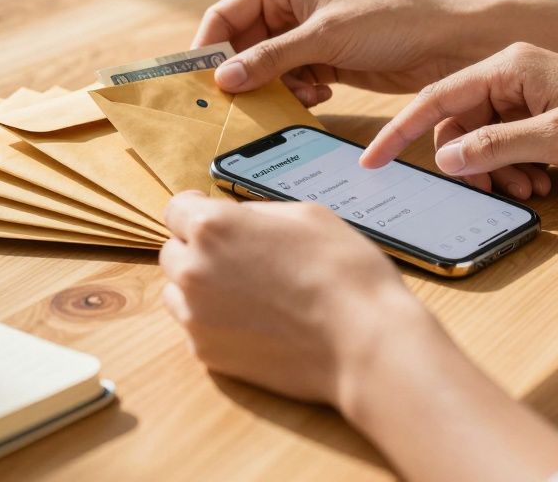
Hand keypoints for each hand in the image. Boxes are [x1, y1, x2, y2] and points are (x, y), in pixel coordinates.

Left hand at [160, 190, 557, 481]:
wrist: (378, 350)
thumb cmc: (358, 273)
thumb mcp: (312, 213)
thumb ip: (261, 203)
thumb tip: (235, 201)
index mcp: (213, 224)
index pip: (179, 202)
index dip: (209, 206)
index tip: (229, 212)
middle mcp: (194, 269)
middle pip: (179, 245)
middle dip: (210, 244)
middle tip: (261, 254)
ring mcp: (201, 316)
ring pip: (188, 286)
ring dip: (215, 282)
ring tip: (271, 290)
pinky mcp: (214, 355)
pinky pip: (205, 324)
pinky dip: (226, 318)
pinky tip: (274, 319)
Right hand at [193, 0, 496, 104]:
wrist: (444, 45)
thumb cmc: (388, 23)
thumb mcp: (323, 39)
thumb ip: (270, 59)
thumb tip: (223, 78)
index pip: (225, 15)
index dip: (209, 47)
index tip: (200, 81)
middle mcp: (288, 8)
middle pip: (242, 46)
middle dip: (244, 74)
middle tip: (240, 103)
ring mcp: (304, 37)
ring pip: (265, 69)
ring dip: (274, 88)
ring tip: (299, 95)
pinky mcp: (321, 62)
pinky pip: (290, 82)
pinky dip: (296, 94)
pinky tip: (319, 96)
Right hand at [360, 42, 557, 193]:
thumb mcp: (554, 139)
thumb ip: (492, 148)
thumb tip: (445, 159)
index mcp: (510, 66)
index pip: (437, 97)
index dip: (400, 130)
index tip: (372, 159)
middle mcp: (515, 80)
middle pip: (457, 124)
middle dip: (464, 162)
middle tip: (484, 190)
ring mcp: (530, 103)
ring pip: (481, 143)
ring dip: (493, 172)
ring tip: (525, 191)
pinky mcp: (545, 126)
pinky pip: (506, 151)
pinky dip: (512, 173)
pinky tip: (539, 187)